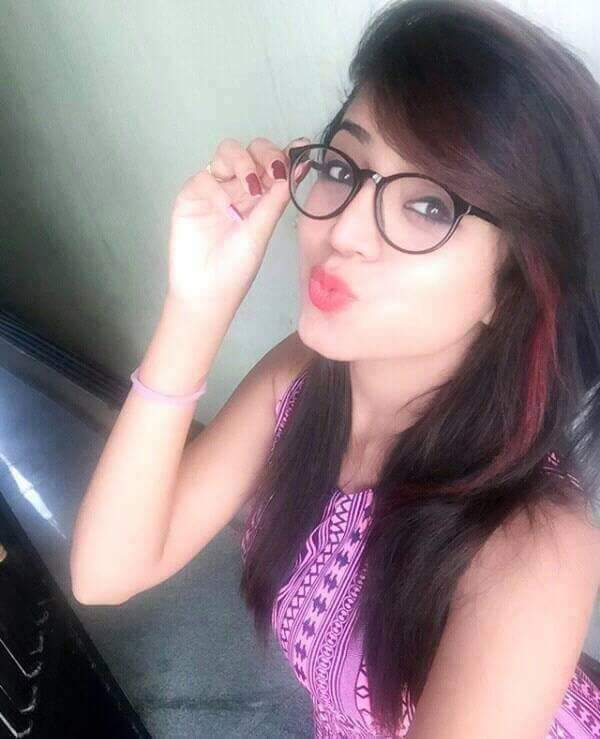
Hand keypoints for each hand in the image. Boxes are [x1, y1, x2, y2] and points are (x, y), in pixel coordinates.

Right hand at [166, 135, 309, 313]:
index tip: (300, 149)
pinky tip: (226, 207)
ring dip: (244, 161)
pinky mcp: (192, 195)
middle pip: (252, 151)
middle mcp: (238, 189)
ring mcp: (215, 190)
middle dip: (266, 153)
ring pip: (228, 152)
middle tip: (274, 171)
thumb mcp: (261, 232)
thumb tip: (298, 168)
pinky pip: (205, 175)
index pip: (273, 166)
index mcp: (260, 199)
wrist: (205, 292)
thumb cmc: (236, 269)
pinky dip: (219, 185)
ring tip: (251, 185)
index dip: (286, 154)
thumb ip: (276, 200)